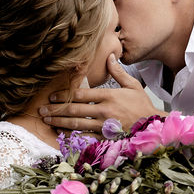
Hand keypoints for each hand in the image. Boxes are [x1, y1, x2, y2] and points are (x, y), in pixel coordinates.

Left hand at [39, 54, 163, 132]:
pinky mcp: (106, 137)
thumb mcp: (133, 85)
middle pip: (74, 110)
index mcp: (109, 96)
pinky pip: (85, 136)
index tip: (52, 97)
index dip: (64, 95)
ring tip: (47, 121)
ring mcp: (104, 125)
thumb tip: (109, 56)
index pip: (81, 94)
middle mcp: (104, 110)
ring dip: (59, 123)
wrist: (152, 126)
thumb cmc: (142, 105)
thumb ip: (118, 72)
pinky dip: (72, 136)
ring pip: (77, 124)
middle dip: (56, 110)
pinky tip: (61, 135)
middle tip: (41, 110)